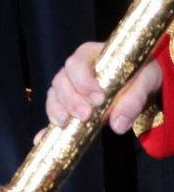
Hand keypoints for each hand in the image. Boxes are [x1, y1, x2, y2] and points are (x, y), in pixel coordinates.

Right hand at [46, 40, 161, 135]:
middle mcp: (74, 70)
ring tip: (67, 124)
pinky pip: (53, 113)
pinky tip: (46, 136)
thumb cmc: (141, 76)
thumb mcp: (145, 82)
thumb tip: (118, 125)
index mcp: (91, 55)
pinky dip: (49, 125)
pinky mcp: (68, 106)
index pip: (77, 63)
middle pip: (61, 81)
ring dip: (58, 111)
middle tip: (86, 115)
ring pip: (54, 96)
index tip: (98, 99)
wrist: (140, 86)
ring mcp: (68, 88)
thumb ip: (134, 100)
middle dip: (71, 100)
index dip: (82, 81)